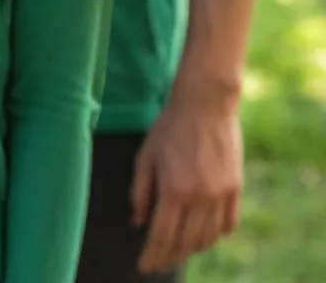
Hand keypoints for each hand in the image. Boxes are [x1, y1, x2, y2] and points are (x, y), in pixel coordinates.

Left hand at [131, 86, 242, 273]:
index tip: (143, 267)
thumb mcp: (146, 155)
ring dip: (191, 249)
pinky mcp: (235, 191)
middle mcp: (200, 198)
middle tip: (157, 262)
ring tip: (176, 251)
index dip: (152, 255)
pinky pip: (227, 226)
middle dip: (169, 257)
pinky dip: (214, 236)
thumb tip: (137, 223)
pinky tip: (202, 236)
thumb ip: (140, 191)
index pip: (162, 235)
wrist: (205, 105)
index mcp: (174, 190)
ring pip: (207, 239)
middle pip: (185, 243)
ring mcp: (221, 196)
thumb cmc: (169, 127)